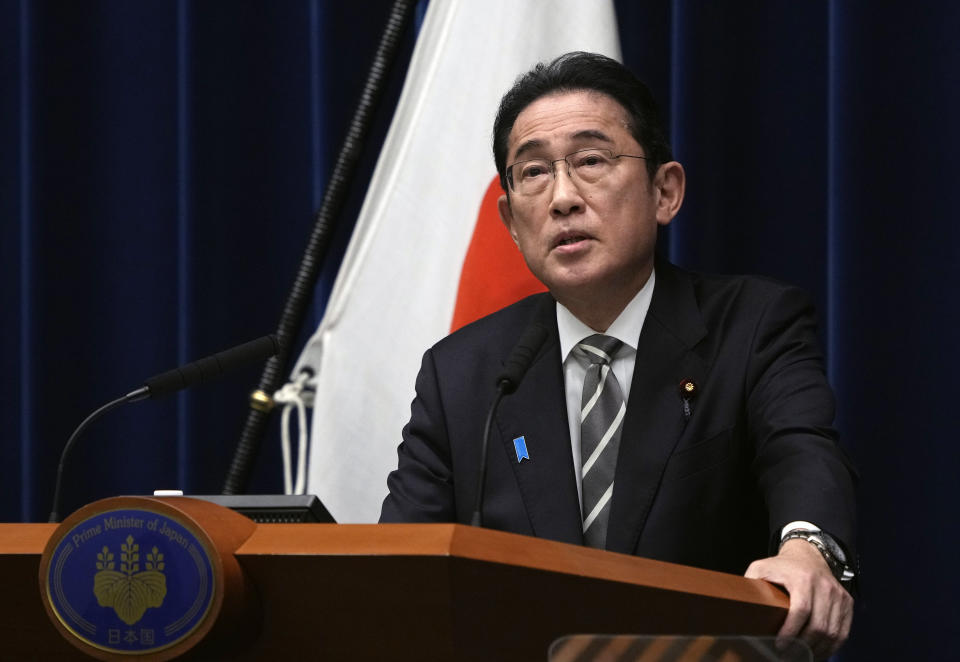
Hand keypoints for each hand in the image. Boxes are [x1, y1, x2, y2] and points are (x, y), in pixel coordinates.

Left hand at [744, 539, 852, 659]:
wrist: (808, 555)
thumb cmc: (781, 566)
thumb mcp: (761, 568)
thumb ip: (750, 584)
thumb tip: (738, 604)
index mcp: (802, 578)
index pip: (801, 610)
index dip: (791, 632)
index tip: (780, 646)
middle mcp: (824, 586)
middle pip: (819, 626)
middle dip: (803, 646)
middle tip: (788, 656)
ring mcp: (838, 595)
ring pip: (833, 632)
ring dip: (817, 650)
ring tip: (801, 657)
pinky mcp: (847, 603)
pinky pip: (843, 632)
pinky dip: (831, 647)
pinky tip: (817, 652)